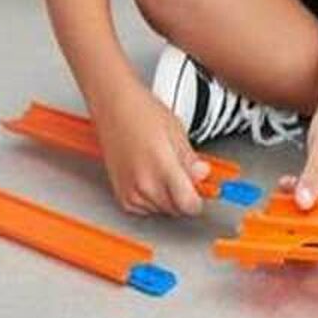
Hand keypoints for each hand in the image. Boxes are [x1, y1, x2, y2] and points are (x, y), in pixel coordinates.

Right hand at [95, 80, 208, 216]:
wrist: (113, 106)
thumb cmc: (141, 112)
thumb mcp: (177, 132)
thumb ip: (191, 160)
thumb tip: (203, 175)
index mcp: (161, 169)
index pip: (189, 205)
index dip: (200, 199)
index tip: (204, 191)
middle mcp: (143, 185)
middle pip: (176, 210)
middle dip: (185, 196)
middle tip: (185, 175)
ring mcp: (130, 193)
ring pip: (162, 211)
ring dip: (169, 198)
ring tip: (165, 171)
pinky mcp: (121, 196)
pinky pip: (145, 209)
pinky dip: (153, 199)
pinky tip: (153, 178)